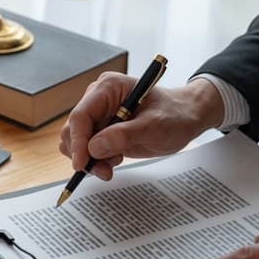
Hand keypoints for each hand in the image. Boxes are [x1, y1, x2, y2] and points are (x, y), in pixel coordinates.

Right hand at [59, 75, 223, 180]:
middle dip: (83, 154)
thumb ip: (124, 135)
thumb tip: (93, 148)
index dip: (77, 141)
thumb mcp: (154, 126)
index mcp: (108, 88)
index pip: (81, 115)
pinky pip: (86, 148)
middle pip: (73, 130)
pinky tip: (115, 160)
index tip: (81, 164)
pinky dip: (95, 160)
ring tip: (112, 165)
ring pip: (76, 142)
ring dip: (89, 159)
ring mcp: (98, 114)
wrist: (185, 118)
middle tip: (104, 171)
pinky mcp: (101, 129)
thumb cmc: (175, 115)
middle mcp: (97, 99)